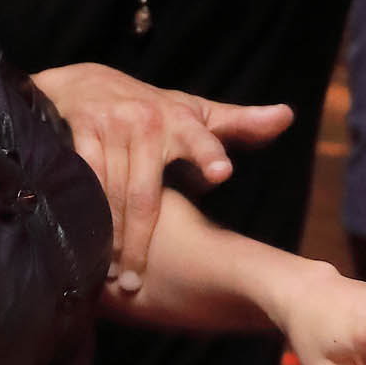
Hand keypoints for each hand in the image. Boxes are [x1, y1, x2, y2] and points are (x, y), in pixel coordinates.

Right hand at [34, 62, 293, 287]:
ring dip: (109, 238)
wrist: (86, 83)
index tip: (221, 174)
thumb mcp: (195, 113)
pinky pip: (83, 180)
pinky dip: (83, 214)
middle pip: (145, 194)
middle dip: (139, 241)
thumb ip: (240, 125)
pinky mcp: (78, 132)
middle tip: (136, 281)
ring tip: (112, 276)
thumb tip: (287, 117)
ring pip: (111, 193)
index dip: (209, 155)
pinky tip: (83, 244)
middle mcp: (146, 122)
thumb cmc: (151, 109)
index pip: (200, 139)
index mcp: (181, 121)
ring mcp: (110, 126)